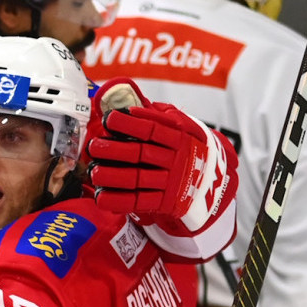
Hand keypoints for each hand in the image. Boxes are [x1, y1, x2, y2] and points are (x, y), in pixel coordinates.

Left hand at [85, 98, 232, 235]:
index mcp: (179, 137)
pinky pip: (139, 202)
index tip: (108, 119)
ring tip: (94, 172)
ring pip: (138, 179)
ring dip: (113, 177)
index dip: (129, 124)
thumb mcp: (182, 125)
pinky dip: (118, 201)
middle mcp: (176, 160)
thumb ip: (158, 115)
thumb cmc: (186, 145)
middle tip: (94, 147)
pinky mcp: (165, 202)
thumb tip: (129, 104)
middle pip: (141, 154)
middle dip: (115, 150)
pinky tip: (100, 197)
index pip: (152, 129)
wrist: (213, 177)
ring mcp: (170, 183)